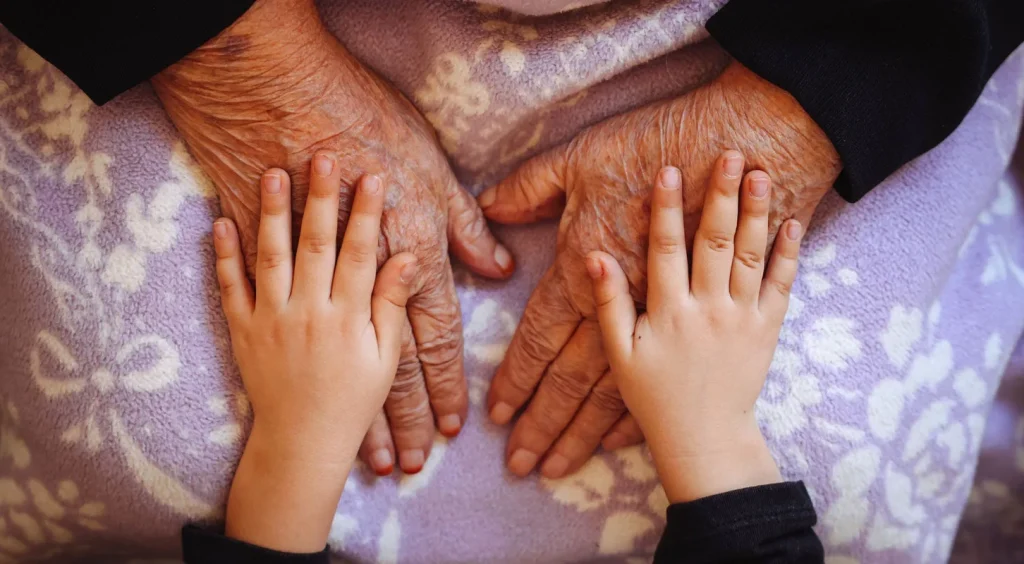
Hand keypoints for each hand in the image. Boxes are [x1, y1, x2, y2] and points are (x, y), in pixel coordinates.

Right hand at [151, 0, 512, 475]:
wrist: (279, 95)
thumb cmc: (364, 123)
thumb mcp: (434, 170)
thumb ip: (465, 226)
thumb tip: (498, 267)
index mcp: (412, 255)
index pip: (437, 337)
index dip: (446, 385)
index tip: (453, 426)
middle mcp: (364, 282)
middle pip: (392, 367)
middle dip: (406, 420)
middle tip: (414, 465)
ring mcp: (313, 281)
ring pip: (341, 365)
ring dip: (358, 415)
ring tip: (370, 458)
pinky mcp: (268, 267)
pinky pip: (298, 346)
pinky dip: (295, 369)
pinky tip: (300, 397)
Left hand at [213, 152, 415, 550]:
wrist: (300, 442)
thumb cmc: (351, 401)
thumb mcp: (384, 358)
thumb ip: (392, 306)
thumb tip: (411, 261)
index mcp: (347, 317)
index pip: (361, 255)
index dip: (368, 214)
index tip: (374, 176)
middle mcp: (309, 312)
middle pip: (316, 245)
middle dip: (321, 198)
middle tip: (323, 155)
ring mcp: (271, 318)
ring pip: (271, 257)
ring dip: (271, 213)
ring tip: (272, 171)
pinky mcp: (242, 329)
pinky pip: (230, 287)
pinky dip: (223, 255)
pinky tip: (220, 221)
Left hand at [481, 61, 839, 477]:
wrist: (750, 142)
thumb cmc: (659, 142)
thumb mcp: (580, 157)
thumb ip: (531, 187)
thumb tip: (490, 209)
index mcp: (582, 267)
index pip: (538, 338)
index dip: (516, 378)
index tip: (497, 415)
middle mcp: (618, 305)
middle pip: (571, 381)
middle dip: (544, 426)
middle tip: (520, 467)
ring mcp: (666, 317)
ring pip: (612, 392)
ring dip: (582, 434)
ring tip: (558, 468)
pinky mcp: (702, 317)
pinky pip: (667, 374)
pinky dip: (639, 412)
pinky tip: (617, 442)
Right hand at [589, 156, 801, 501]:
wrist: (704, 436)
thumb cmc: (654, 395)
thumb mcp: (620, 353)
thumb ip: (608, 303)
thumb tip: (594, 258)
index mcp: (668, 311)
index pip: (665, 249)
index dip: (666, 208)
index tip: (667, 169)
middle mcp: (707, 308)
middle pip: (713, 242)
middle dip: (721, 195)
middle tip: (731, 153)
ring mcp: (741, 317)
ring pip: (749, 256)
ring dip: (757, 213)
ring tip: (762, 173)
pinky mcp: (767, 329)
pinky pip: (781, 286)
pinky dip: (789, 254)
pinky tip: (794, 222)